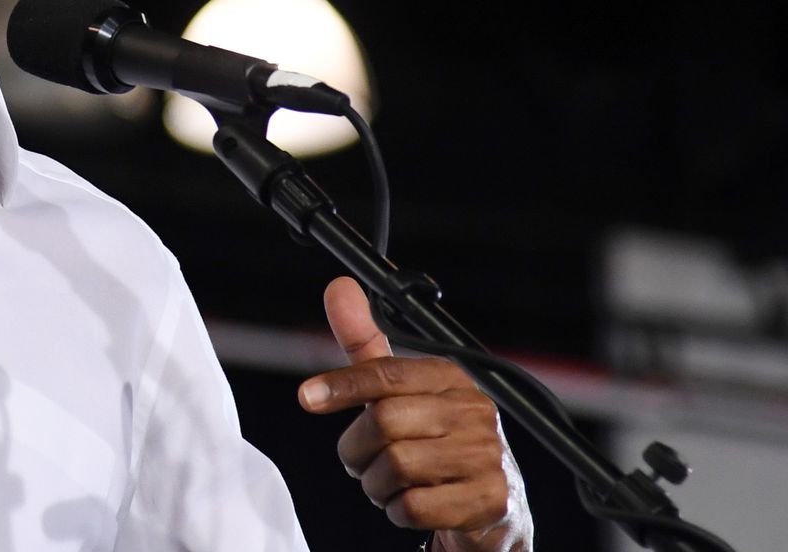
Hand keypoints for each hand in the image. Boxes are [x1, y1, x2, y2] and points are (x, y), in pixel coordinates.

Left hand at [298, 277, 532, 551]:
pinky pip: (416, 506)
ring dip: (376, 484)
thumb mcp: (399, 392)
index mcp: (451, 378)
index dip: (343, 385)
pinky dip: (399, 510)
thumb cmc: (434, 441)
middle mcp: (475, 411)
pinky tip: (411, 504)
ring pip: (397, 466)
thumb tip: (339, 287)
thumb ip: (366, 345)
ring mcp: (488, 456)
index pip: (387, 373)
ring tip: (389, 483)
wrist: (489, 506)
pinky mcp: (490, 499)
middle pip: (385, 422)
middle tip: (362, 461)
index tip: (308, 397)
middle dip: (358, 450)